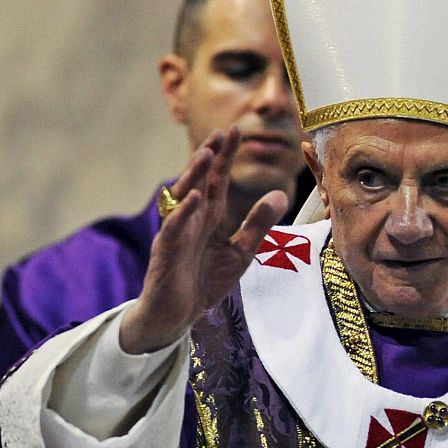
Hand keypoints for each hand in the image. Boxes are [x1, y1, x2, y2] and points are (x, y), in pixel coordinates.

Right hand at [119, 129, 290, 353]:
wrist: (176, 316)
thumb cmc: (203, 281)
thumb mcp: (241, 251)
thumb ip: (258, 223)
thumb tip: (280, 193)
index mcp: (209, 218)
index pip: (218, 181)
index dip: (226, 157)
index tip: (236, 131)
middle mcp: (191, 220)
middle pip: (200, 182)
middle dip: (210, 157)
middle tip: (222, 132)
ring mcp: (176, 234)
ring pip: (183, 199)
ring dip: (194, 176)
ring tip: (206, 154)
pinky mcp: (166, 253)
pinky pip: (174, 229)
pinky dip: (183, 213)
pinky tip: (193, 197)